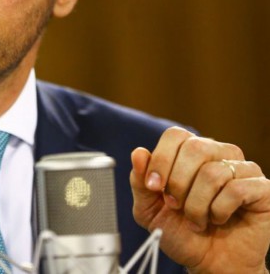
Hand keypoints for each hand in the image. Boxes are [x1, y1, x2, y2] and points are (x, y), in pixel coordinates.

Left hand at [130, 126, 269, 272]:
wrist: (209, 263)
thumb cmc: (181, 233)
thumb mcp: (149, 209)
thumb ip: (140, 181)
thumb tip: (138, 153)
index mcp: (191, 152)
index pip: (176, 136)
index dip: (161, 160)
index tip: (153, 187)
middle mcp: (219, 154)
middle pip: (195, 147)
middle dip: (178, 183)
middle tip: (175, 206)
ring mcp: (243, 169)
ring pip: (213, 172)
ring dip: (197, 204)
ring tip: (197, 220)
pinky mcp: (261, 189)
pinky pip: (236, 189)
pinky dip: (219, 210)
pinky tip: (218, 219)